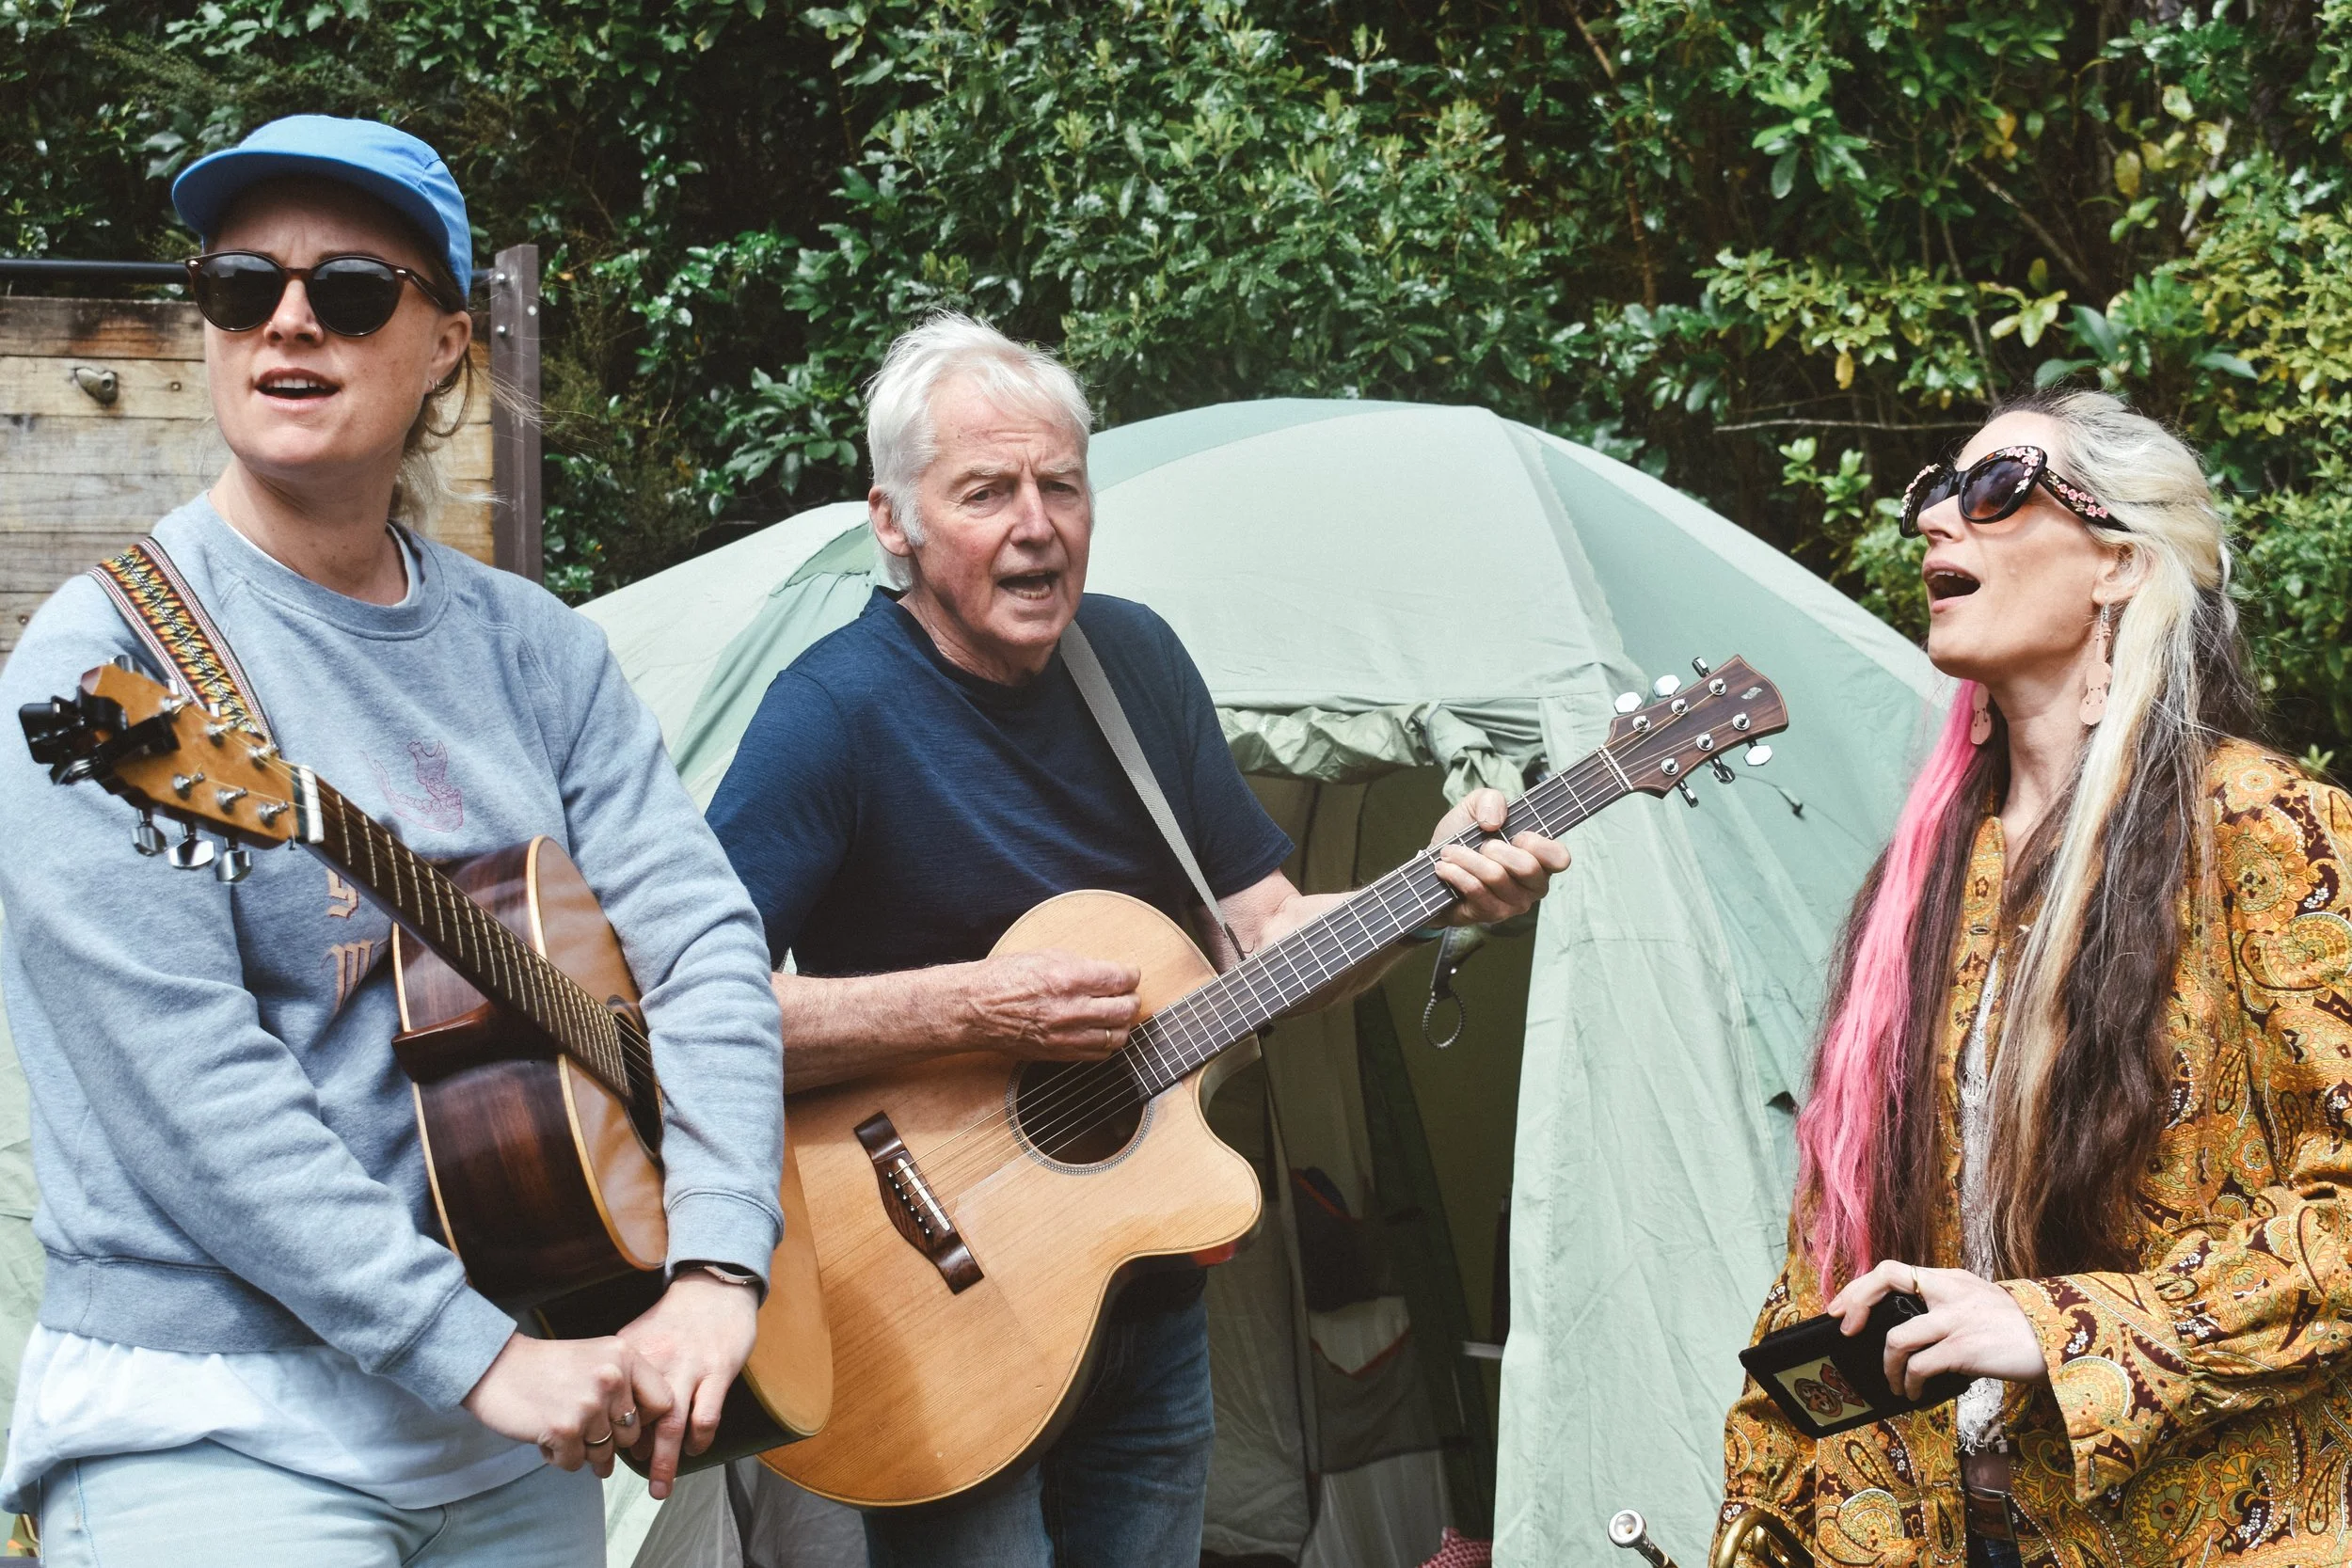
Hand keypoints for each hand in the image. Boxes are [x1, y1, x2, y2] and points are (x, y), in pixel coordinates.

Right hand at [462, 1331, 672, 1478]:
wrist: (495, 1366)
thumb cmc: (546, 1368)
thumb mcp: (596, 1359)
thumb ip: (624, 1389)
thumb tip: (642, 1442)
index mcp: (625, 1356)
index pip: (663, 1402)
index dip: (646, 1420)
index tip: (625, 1422)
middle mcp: (612, 1378)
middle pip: (631, 1435)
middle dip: (607, 1439)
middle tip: (580, 1424)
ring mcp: (589, 1405)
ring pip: (603, 1453)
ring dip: (581, 1449)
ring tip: (561, 1425)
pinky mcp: (564, 1429)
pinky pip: (575, 1463)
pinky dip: (559, 1457)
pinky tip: (545, 1435)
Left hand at [620, 1271, 761, 1498]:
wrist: (714, 1288)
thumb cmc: (674, 1319)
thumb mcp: (637, 1337)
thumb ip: (621, 1373)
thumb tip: (605, 1415)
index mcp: (631, 1355)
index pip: (610, 1403)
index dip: (603, 1432)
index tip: (599, 1454)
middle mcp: (657, 1362)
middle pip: (638, 1419)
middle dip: (631, 1458)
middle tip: (621, 1482)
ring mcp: (689, 1366)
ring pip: (672, 1423)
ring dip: (665, 1461)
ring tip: (660, 1487)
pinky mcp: (718, 1370)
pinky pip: (706, 1415)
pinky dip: (700, 1439)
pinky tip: (695, 1449)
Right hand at [957, 948, 1141, 1061]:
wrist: (975, 1009)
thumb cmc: (1004, 978)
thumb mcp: (1046, 956)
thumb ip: (1082, 965)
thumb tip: (1108, 973)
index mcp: (1069, 978)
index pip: (1121, 979)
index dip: (1131, 975)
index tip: (1129, 974)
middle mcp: (1071, 1009)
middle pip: (1125, 1009)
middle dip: (1131, 999)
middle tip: (1126, 994)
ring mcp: (1066, 1035)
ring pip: (1117, 1036)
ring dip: (1121, 1024)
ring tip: (1114, 1014)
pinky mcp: (1059, 1053)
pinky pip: (1098, 1055)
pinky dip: (1105, 1044)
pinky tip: (1098, 1032)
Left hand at [1428, 788, 1571, 925]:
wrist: (1435, 865)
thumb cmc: (1465, 836)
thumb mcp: (1477, 805)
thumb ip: (1491, 799)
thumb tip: (1494, 822)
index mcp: (1541, 859)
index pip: (1560, 858)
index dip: (1536, 844)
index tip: (1516, 835)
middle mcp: (1534, 885)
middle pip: (1527, 868)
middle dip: (1495, 849)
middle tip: (1480, 845)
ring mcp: (1514, 904)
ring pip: (1496, 878)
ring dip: (1467, 859)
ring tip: (1450, 852)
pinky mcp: (1490, 915)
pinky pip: (1476, 891)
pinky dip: (1457, 874)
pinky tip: (1444, 867)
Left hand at [1828, 1260, 2048, 1399]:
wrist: (2062, 1345)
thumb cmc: (2021, 1331)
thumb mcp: (1980, 1304)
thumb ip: (1947, 1307)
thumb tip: (1908, 1331)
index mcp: (1950, 1280)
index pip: (1892, 1268)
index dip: (1860, 1287)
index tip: (1843, 1309)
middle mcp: (1949, 1292)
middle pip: (1885, 1282)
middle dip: (1855, 1306)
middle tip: (1847, 1333)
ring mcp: (1956, 1320)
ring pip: (1897, 1338)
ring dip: (1888, 1367)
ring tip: (1895, 1384)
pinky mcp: (1965, 1350)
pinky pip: (1921, 1366)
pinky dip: (1910, 1383)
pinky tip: (1914, 1393)